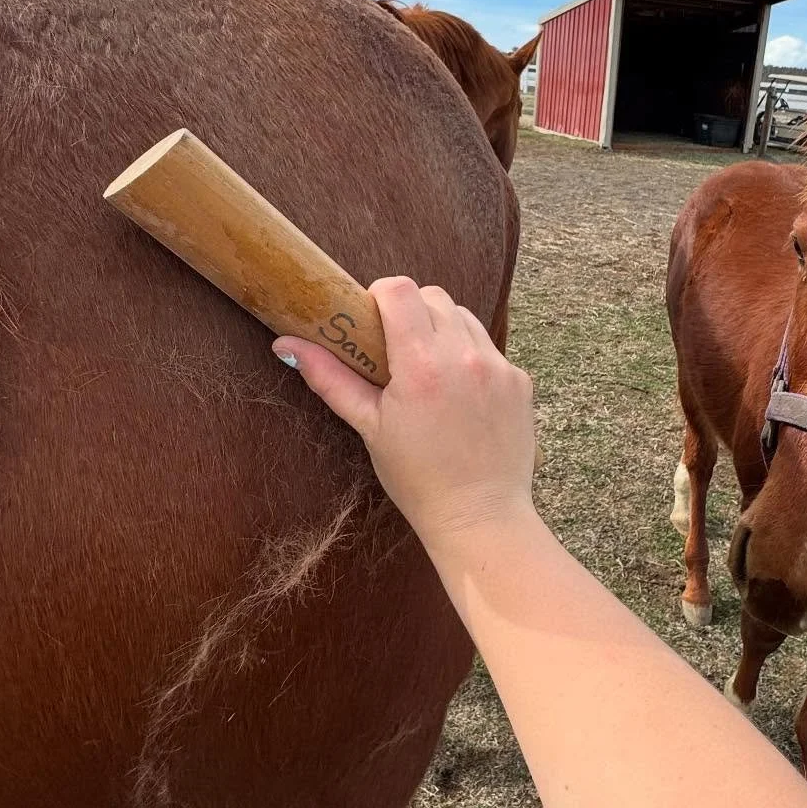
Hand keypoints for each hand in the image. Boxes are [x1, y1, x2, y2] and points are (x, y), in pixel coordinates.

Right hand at [274, 277, 537, 549]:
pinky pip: (490, 349)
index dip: (380, 294)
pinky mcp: (521, 380)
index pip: (401, 290)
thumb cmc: (418, 478)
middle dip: (410, 312)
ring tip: (428, 371)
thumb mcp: (369, 426)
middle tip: (395, 347)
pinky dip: (471, 357)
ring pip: (464, 317)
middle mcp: (465, 356)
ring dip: (442, 330)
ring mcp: (499, 367)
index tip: (372, 316)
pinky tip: (460, 394)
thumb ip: (330, 379)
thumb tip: (285, 344)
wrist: (480, 517)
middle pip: (433, 296)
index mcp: (422, 365)